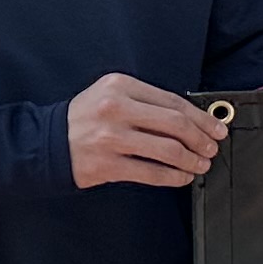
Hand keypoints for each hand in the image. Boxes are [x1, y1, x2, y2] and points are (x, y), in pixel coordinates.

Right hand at [69, 74, 227, 189]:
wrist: (46, 142)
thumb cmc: (86, 118)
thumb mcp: (111, 95)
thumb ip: (146, 102)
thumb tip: (192, 120)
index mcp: (121, 86)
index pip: (173, 102)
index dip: (201, 118)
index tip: (217, 128)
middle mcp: (116, 109)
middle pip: (175, 125)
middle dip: (201, 139)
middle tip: (212, 148)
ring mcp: (110, 138)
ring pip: (167, 150)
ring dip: (191, 160)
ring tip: (201, 164)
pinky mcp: (106, 164)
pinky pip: (151, 172)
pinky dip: (173, 177)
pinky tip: (181, 177)